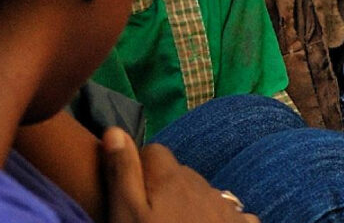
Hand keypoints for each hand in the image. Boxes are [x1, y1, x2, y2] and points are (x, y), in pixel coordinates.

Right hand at [102, 128, 256, 222]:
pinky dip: (216, 219)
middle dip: (163, 186)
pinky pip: (229, 212)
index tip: (129, 193)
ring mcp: (225, 205)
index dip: (138, 168)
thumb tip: (114, 130)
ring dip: (188, 202)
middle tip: (147, 216)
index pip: (155, 151)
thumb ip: (122, 172)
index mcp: (172, 178)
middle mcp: (203, 184)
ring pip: (202, 192)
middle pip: (179, 173)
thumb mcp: (126, 213)